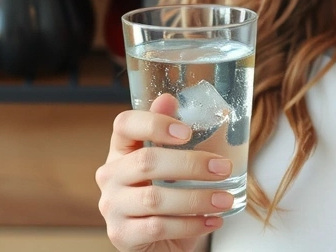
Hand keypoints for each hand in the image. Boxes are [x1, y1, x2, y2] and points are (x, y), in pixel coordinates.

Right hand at [97, 93, 234, 251]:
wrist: (160, 242)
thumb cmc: (169, 198)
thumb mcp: (174, 166)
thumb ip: (173, 135)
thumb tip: (169, 98)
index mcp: (122, 151)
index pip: (124, 125)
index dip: (154, 123)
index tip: (187, 132)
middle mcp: (110, 176)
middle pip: (146, 161)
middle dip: (191, 164)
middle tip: (223, 168)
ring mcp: (112, 207)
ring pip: (154, 198)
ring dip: (197, 197)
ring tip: (225, 199)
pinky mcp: (121, 235)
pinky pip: (158, 226)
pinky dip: (190, 224)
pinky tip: (212, 220)